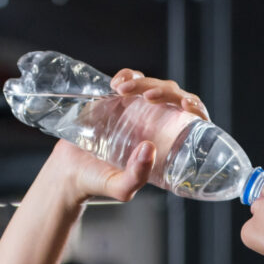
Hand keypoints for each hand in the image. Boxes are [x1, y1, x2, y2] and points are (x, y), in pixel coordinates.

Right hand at [44, 68, 210, 206]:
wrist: (68, 170)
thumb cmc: (98, 182)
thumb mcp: (121, 188)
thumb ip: (136, 176)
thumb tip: (149, 147)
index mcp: (168, 144)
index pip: (194, 121)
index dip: (196, 108)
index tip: (187, 106)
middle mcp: (159, 124)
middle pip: (176, 98)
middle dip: (167, 91)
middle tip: (149, 97)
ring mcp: (140, 109)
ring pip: (155, 85)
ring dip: (144, 82)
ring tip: (124, 91)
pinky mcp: (120, 98)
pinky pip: (132, 78)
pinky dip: (128, 75)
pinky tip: (117, 83)